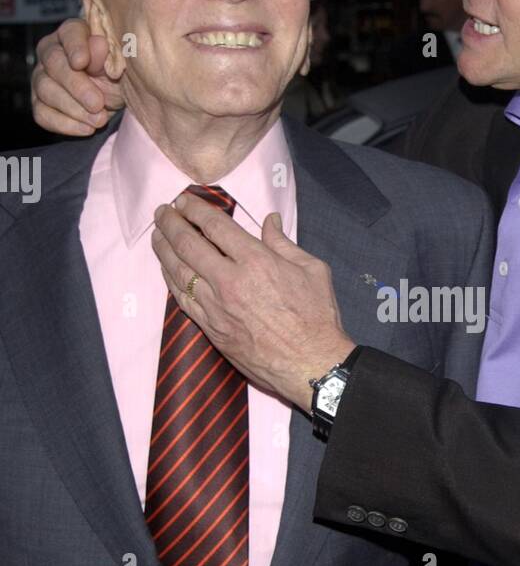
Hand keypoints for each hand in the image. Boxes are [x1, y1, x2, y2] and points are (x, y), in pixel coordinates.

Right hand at [31, 17, 123, 134]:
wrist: (115, 99)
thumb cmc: (118, 75)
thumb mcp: (121, 65)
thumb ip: (110, 54)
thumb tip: (98, 44)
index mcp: (74, 34)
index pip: (70, 33)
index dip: (75, 47)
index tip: (81, 62)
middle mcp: (51, 52)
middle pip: (54, 63)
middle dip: (76, 86)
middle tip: (97, 103)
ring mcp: (41, 78)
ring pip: (46, 90)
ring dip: (74, 108)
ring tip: (99, 119)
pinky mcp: (40, 103)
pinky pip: (43, 114)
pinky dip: (66, 124)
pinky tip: (87, 129)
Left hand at [152, 190, 354, 409]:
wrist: (310, 364)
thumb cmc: (317, 317)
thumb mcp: (312, 270)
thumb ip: (284, 243)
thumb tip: (270, 221)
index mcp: (256, 261)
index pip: (215, 226)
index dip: (195, 209)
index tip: (184, 201)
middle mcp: (230, 281)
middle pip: (188, 244)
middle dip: (171, 223)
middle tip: (163, 211)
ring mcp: (216, 307)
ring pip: (178, 271)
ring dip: (164, 249)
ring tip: (158, 234)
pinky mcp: (211, 329)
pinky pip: (181, 299)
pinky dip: (170, 279)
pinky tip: (166, 268)